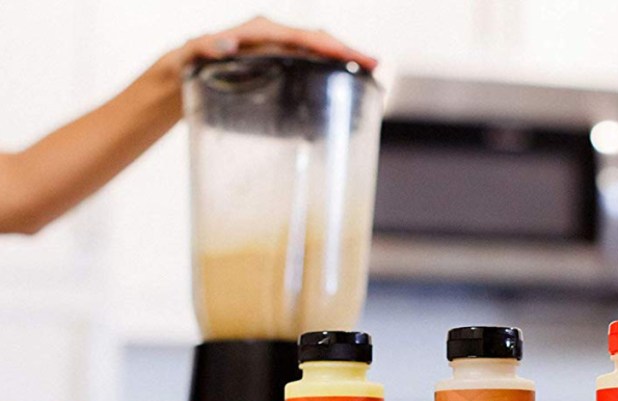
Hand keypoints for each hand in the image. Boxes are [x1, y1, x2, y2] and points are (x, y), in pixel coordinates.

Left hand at [165, 15, 377, 74]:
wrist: (177, 79)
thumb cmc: (180, 68)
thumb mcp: (185, 57)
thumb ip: (201, 48)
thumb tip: (222, 44)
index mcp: (255, 33)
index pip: (300, 36)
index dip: (328, 45)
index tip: (351, 57)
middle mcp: (268, 38)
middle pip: (316, 39)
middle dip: (346, 50)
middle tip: (375, 65)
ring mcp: (273, 52)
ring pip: (315, 51)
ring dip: (342, 59)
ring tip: (369, 71)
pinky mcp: (274, 67)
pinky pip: (306, 64)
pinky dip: (327, 70)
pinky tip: (343, 84)